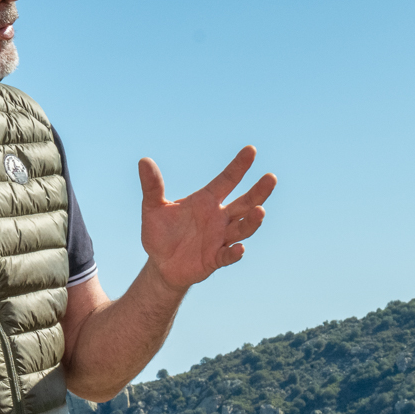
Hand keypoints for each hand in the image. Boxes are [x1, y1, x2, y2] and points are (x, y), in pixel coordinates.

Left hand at [138, 146, 276, 291]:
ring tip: (260, 211)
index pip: (227, 180)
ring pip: (242, 228)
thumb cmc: (160, 233)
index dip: (239, 166)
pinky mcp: (215, 259)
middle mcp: (219, 218)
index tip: (251, 150)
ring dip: (252, 221)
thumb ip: (152, 187)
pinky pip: (228, 255)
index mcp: (207, 201)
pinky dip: (234, 253)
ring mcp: (220, 238)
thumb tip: (143, 160)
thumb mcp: (153, 208)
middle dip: (258, 192)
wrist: (160, 264)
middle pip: (244, 203)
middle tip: (270, 178)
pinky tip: (240, 248)